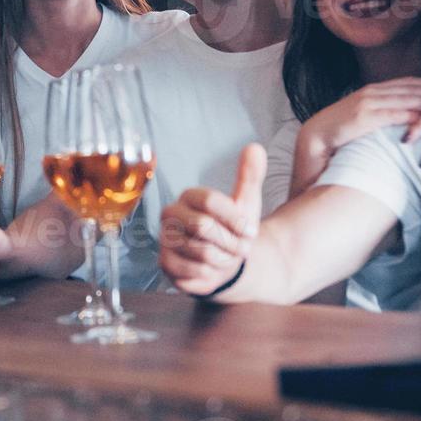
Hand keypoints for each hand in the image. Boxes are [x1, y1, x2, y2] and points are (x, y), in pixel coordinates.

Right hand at [159, 143, 265, 296]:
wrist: (223, 262)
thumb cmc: (232, 229)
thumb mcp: (245, 203)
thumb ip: (250, 175)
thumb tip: (255, 147)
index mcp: (190, 196)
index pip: (210, 201)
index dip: (234, 219)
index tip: (251, 231)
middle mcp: (172, 214)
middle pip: (204, 226)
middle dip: (231, 242)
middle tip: (241, 248)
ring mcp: (165, 238)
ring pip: (201, 251)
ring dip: (224, 259)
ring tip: (227, 257)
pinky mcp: (165, 262)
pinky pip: (194, 270)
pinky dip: (211, 273)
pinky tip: (212, 268)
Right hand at [304, 77, 420, 160]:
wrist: (315, 137)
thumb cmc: (338, 131)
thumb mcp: (362, 117)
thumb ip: (379, 112)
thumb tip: (398, 115)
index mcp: (372, 90)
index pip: (406, 83)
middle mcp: (372, 92)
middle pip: (411, 88)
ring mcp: (368, 103)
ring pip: (406, 99)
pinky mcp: (365, 117)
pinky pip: (395, 114)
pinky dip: (414, 115)